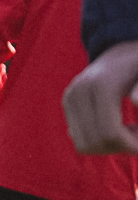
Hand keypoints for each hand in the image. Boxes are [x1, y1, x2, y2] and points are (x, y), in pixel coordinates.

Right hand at [63, 39, 137, 154]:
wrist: (123, 52)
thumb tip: (136, 102)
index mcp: (101, 86)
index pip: (110, 134)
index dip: (131, 145)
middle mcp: (79, 92)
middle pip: (95, 142)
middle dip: (120, 147)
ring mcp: (70, 97)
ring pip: (84, 144)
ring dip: (109, 146)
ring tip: (129, 131)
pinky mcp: (67, 102)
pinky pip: (78, 137)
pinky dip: (98, 140)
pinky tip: (116, 127)